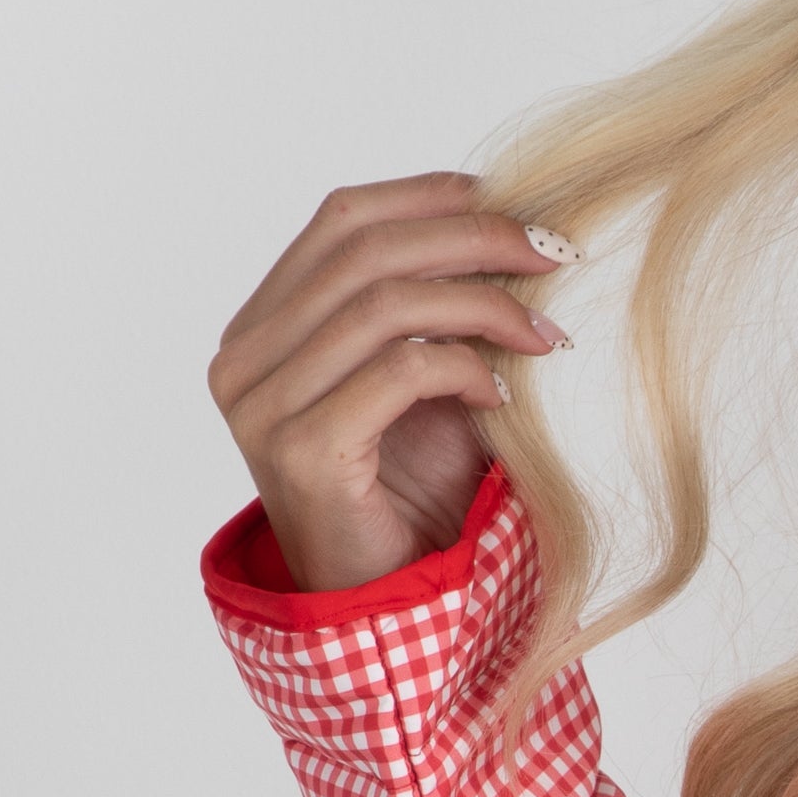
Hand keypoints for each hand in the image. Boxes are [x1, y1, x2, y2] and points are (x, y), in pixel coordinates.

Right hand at [208, 171, 573, 591]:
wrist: (387, 599)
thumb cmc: (410, 492)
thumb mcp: (425, 379)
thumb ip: (436, 307)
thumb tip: (509, 225)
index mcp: (262, 326)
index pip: (342, 220)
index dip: (429, 196)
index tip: (509, 199)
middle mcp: (245, 358)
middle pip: (366, 251)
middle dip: (473, 239)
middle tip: (553, 252)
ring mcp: (263, 405)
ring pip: (384, 305)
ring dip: (484, 305)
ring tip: (546, 332)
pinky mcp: (301, 450)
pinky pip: (398, 372)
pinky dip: (464, 368)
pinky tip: (503, 392)